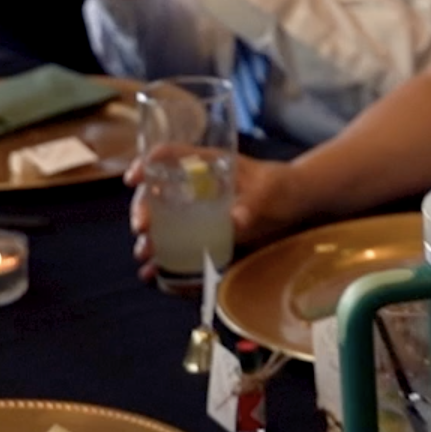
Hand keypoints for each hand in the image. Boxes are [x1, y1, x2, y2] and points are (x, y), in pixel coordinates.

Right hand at [127, 150, 304, 278]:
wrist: (296, 210)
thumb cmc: (280, 188)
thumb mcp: (269, 191)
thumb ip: (253, 204)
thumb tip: (236, 220)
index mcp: (206, 166)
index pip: (168, 156)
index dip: (146, 164)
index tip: (134, 179)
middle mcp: (194, 189)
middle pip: (156, 194)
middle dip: (143, 210)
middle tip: (142, 227)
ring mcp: (197, 216)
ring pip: (162, 225)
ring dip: (149, 240)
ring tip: (145, 255)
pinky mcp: (203, 240)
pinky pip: (177, 251)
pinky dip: (164, 263)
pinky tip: (154, 275)